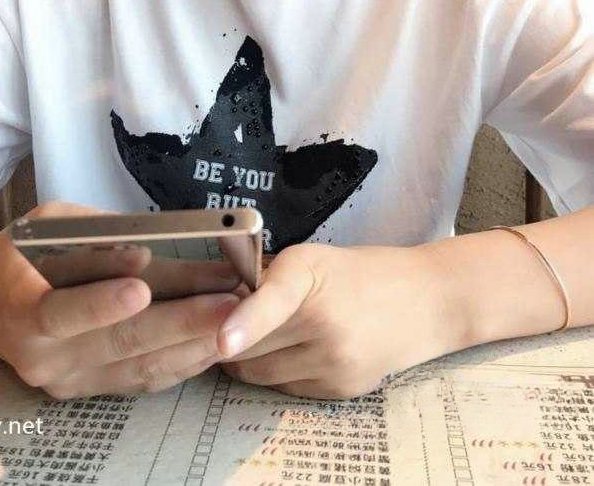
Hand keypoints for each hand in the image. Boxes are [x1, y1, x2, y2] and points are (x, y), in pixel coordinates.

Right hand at [0, 201, 243, 398]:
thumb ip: (90, 237)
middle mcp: (44, 358)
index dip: (101, 304)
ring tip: (237, 319)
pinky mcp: (88, 390)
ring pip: (139, 367)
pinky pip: (142, 380)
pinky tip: (216, 341)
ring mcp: (68, 381)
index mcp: (22, 312)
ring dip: (194, 344)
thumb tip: (145, 251)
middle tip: (229, 302)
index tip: (142, 287)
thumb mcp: (45, 225)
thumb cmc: (19, 253)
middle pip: (119, 344)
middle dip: (181, 322)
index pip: (62, 313)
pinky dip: (182, 362)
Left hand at [214, 242, 456, 398]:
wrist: (426, 302)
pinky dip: (280, 372)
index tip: (223, 342)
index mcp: (312, 274)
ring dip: (250, 360)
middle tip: (226, 323)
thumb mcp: (313, 258)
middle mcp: (325, 321)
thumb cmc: (361, 272)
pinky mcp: (340, 388)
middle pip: (250, 347)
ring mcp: (334, 361)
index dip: (245, 321)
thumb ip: (267, 280)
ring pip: (262, 374)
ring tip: (267, 337)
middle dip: (229, 338)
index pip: (274, 299)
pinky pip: (285, 387)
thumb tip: (219, 303)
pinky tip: (299, 350)